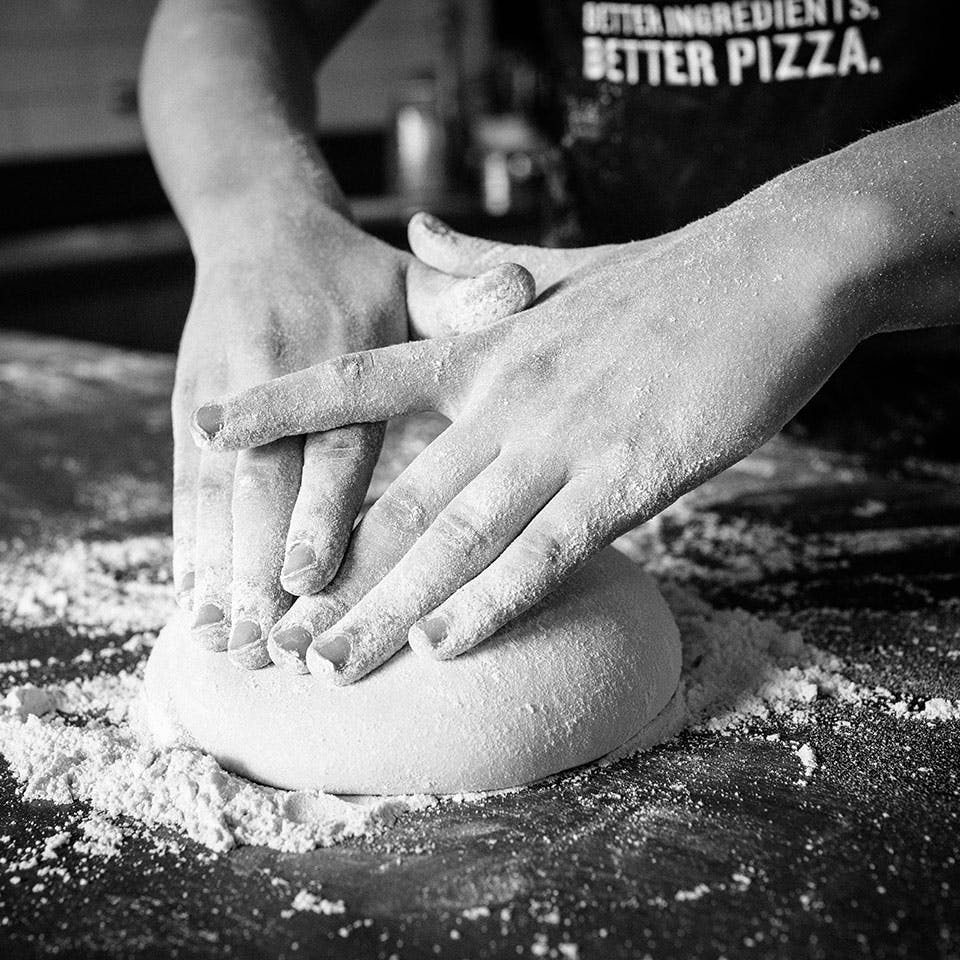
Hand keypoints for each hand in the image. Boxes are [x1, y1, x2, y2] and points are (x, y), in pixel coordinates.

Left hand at [192, 202, 867, 682]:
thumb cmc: (672, 277)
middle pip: (398, 496)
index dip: (281, 407)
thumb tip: (412, 228)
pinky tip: (444, 648)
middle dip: (333, 573)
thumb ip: (476, 263)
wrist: (777, 266)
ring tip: (334, 667)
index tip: (210, 431)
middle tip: (276, 637)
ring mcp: (565, 438)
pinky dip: (493, 600)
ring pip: (458, 535)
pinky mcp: (630, 473)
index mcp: (487, 350)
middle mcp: (508, 397)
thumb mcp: (561, 265)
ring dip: (391, 608)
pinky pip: (546, 548)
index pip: (361, 381)